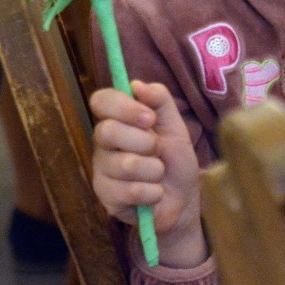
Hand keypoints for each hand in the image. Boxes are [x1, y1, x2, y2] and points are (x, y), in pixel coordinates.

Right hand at [91, 80, 206, 267]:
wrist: (183, 198)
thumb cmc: (175, 158)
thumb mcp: (175, 124)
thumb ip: (160, 99)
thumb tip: (136, 84)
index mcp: (118, 120)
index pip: (101, 100)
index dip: (122, 106)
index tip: (149, 118)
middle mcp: (103, 144)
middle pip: (107, 131)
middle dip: (145, 142)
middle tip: (158, 149)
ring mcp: (101, 172)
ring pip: (124, 164)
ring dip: (154, 169)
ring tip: (159, 173)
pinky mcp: (106, 200)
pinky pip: (129, 191)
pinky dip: (152, 192)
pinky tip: (155, 193)